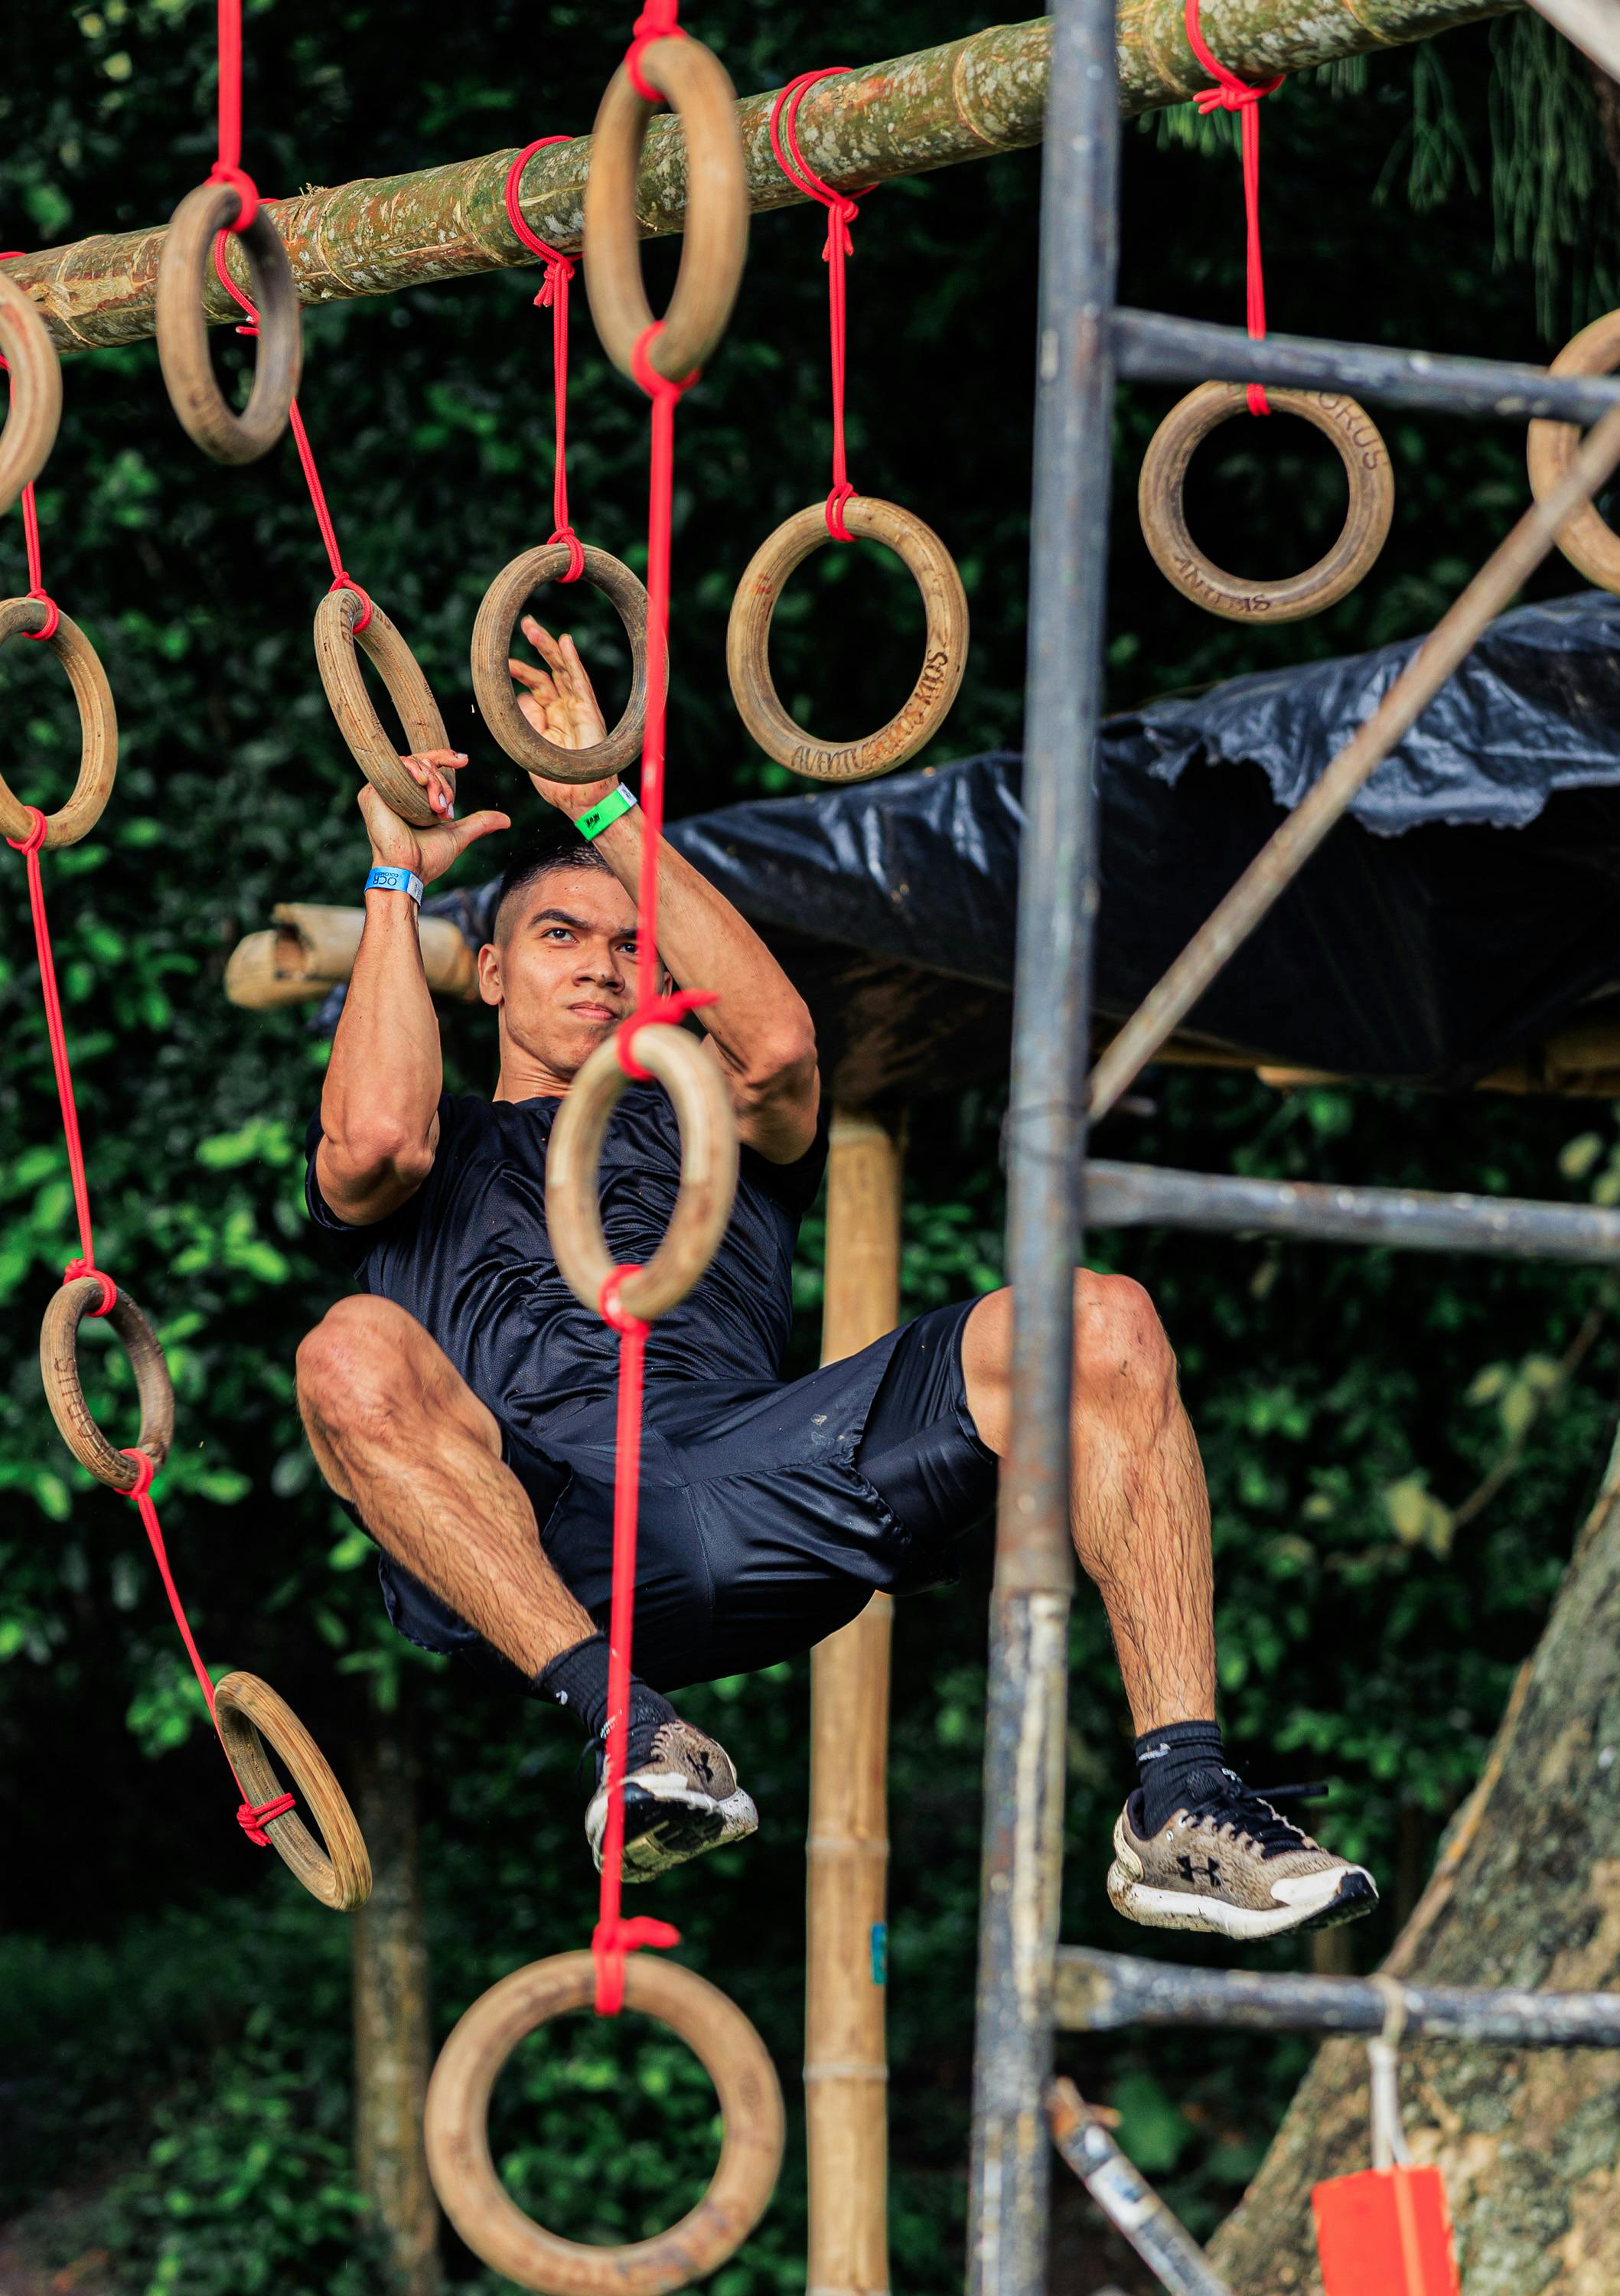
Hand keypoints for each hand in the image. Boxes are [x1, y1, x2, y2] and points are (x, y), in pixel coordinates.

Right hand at [358, 749, 510, 886]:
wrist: (408, 871)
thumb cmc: (427, 859)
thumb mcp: (457, 836)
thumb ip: (479, 824)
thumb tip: (507, 821)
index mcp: (410, 797)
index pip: (426, 765)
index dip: (444, 757)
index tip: (464, 760)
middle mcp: (394, 790)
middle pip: (424, 763)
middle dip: (442, 782)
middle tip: (445, 807)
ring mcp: (382, 790)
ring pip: (414, 764)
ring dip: (433, 782)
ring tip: (437, 807)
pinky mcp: (372, 792)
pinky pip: (396, 766)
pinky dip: (414, 771)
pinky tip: (422, 783)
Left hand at [508, 617, 617, 818]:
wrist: (580, 798)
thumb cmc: (556, 779)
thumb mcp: (531, 745)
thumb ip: (528, 720)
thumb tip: (521, 697)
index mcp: (549, 717)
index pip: (534, 686)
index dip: (519, 671)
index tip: (500, 663)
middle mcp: (563, 708)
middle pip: (548, 671)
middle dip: (536, 648)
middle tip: (523, 624)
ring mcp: (577, 707)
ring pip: (562, 670)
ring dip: (548, 648)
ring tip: (532, 628)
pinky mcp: (588, 711)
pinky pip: (580, 681)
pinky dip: (572, 661)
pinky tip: (565, 642)